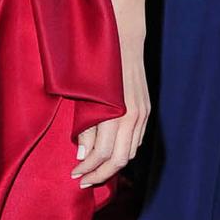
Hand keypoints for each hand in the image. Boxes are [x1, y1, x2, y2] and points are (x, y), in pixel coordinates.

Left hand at [71, 42, 149, 188]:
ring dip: (112, 166)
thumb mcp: (84, 97)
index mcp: (115, 114)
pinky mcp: (146, 110)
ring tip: (95, 171)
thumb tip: (83, 155)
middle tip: (83, 180)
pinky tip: (109, 154)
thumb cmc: (96, 65)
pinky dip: (122, 152)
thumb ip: (85, 128)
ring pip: (129, 153)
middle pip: (118, 160)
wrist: (122, 39)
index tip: (74, 173)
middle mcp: (132, 117)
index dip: (87, 168)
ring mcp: (142, 114)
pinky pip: (136, 141)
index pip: (102, 154)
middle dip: (99, 174)